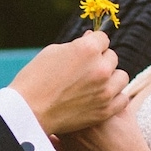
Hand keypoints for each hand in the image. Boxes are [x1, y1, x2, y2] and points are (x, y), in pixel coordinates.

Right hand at [9, 31, 128, 134]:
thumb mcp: (53, 52)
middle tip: (84, 70)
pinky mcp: (105, 110)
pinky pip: (123, 98)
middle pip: (112, 57)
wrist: (28, 111)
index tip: (83, 53)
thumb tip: (91, 39)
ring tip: (95, 84)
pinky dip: (114, 97)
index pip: (103, 39)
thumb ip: (77, 45)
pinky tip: (102, 97)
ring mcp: (105, 91)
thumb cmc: (35, 79)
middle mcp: (101, 68)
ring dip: (111, 78)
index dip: (92, 45)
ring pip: (121, 77)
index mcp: (88, 48)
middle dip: (100, 60)